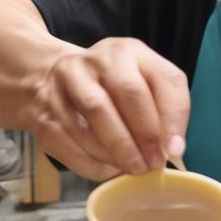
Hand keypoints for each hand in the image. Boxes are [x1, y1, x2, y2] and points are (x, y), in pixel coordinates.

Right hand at [24, 37, 190, 181]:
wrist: (44, 77)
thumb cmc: (106, 87)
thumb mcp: (138, 83)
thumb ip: (161, 109)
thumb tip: (173, 149)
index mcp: (132, 52)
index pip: (165, 78)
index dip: (174, 116)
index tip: (175, 149)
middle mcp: (100, 60)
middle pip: (130, 94)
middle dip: (146, 136)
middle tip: (154, 164)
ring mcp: (68, 82)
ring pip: (98, 117)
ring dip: (121, 152)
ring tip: (134, 169)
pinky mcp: (45, 110)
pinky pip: (72, 140)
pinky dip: (94, 161)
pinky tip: (108, 169)